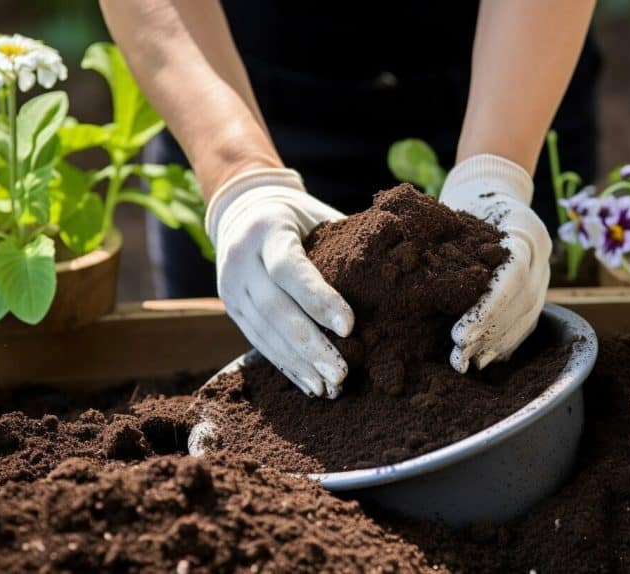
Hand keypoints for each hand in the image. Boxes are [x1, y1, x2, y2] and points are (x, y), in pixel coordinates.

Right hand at [205, 168, 354, 397]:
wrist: (244, 211)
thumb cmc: (300, 217)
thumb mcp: (321, 217)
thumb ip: (348, 243)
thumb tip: (399, 269)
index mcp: (268, 228)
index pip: (289, 268)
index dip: (318, 298)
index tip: (350, 326)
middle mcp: (241, 259)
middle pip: (273, 309)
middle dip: (309, 345)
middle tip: (342, 373)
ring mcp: (231, 287)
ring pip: (263, 332)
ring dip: (298, 364)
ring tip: (329, 388)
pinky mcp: (232, 309)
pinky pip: (258, 342)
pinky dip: (286, 366)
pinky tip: (310, 385)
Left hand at [438, 154, 551, 371]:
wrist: (492, 190)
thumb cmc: (464, 202)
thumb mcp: (453, 212)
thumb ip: (441, 238)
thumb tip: (403, 260)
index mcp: (523, 230)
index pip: (510, 278)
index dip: (487, 310)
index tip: (459, 335)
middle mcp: (540, 255)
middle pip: (521, 304)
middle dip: (489, 334)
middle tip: (458, 357)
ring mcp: (543, 274)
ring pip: (526, 318)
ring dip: (496, 344)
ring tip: (467, 363)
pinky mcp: (538, 289)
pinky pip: (527, 323)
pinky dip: (506, 343)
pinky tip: (484, 359)